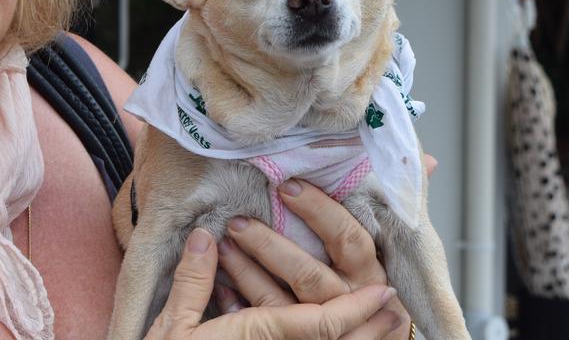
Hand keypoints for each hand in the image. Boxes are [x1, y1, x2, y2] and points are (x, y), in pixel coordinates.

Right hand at [144, 227, 401, 339]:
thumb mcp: (171, 326)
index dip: (356, 308)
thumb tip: (203, 238)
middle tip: (397, 307)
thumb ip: (192, 281)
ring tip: (386, 324)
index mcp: (257, 339)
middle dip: (372, 328)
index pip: (320, 324)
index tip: (383, 292)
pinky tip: (343, 338)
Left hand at [218, 179, 414, 339]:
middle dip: (270, 245)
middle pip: (309, 275)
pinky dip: (237, 301)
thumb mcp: (382, 251)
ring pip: (278, 302)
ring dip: (246, 271)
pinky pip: (261, 322)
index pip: (349, 240)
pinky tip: (219, 282)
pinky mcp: (294, 339)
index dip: (319, 211)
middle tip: (239, 222)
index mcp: (370, 275)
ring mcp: (321, 327)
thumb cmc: (370, 289)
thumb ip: (399, 206)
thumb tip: (428, 161)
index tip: (287, 186)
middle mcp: (349, 302)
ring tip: (224, 245)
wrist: (362, 337)